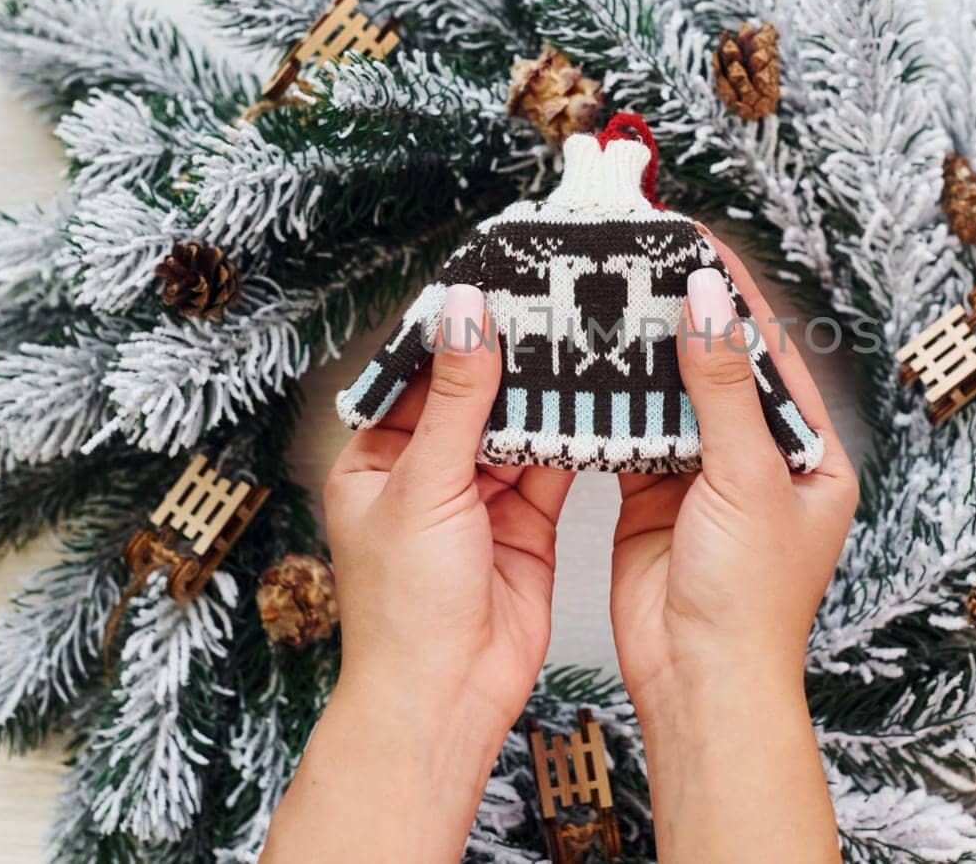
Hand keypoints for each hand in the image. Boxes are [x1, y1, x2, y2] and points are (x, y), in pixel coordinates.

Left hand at [264, 285, 574, 862]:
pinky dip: (573, 437)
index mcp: (377, 458)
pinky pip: (551, 465)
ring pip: (517, 427)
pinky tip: (598, 402)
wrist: (446, 696)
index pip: (419, 374)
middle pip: (475, 395)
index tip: (494, 279)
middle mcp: (427, 473)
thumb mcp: (425, 487)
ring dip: (547, 393)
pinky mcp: (526, 524)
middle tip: (552, 300)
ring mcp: (479, 498)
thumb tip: (468, 318)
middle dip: (511, 356)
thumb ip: (457, 400)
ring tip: (583, 338)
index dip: (456, 329)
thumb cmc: (404, 610)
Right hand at [610, 232, 857, 862]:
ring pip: (675, 398)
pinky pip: (637, 435)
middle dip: (685, 318)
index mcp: (808, 455)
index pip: (772, 353)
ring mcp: (706, 480)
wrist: (699, 679)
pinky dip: (617, 404)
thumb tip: (710, 304)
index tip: (699, 245)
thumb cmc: (750, 603)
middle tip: (644, 262)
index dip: (735, 296)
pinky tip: (596, 369)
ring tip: (614, 298)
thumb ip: (723, 388)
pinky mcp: (656, 499)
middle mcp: (760, 462)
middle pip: (721, 368)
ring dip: (647, 355)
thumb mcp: (746, 480)